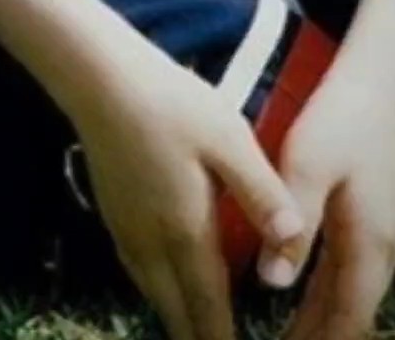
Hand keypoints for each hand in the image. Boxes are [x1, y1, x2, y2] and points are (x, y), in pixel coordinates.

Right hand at [74, 53, 306, 339]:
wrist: (101, 79)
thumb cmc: (172, 103)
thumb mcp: (228, 138)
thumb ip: (261, 192)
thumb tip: (293, 242)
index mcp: (187, 231)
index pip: (209, 306)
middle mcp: (152, 243)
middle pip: (177, 311)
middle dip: (198, 337)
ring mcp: (127, 231)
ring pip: (155, 295)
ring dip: (177, 318)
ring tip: (198, 331)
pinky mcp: (112, 214)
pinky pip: (138, 273)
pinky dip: (157, 293)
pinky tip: (164, 285)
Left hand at [260, 65, 394, 339]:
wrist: (383, 76)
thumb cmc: (342, 117)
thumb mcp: (308, 167)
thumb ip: (293, 226)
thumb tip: (272, 285)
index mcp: (370, 245)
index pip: (346, 320)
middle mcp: (387, 248)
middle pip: (352, 313)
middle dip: (318, 337)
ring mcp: (388, 232)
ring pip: (353, 292)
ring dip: (323, 318)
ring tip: (285, 338)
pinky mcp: (380, 214)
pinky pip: (354, 269)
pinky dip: (330, 291)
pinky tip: (305, 295)